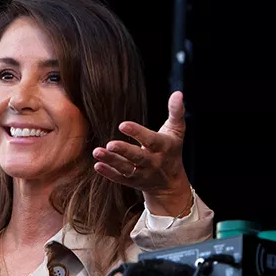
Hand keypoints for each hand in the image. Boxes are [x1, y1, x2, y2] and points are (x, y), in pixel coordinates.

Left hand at [93, 91, 192, 215]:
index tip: (122, 125)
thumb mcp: (177, 131)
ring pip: (126, 169)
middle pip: (138, 157)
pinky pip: (120, 178)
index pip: (151, 140)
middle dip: (124, 151)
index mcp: (164, 147)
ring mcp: (143, 174)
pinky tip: (97, 165)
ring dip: (111, 161)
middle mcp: (153, 162)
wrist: (170, 183)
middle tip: (110, 144)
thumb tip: (178, 93)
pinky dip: (109, 173)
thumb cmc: (171, 149)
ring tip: (97, 152)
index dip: (138, 133)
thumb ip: (176, 112)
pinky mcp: (133, 182)